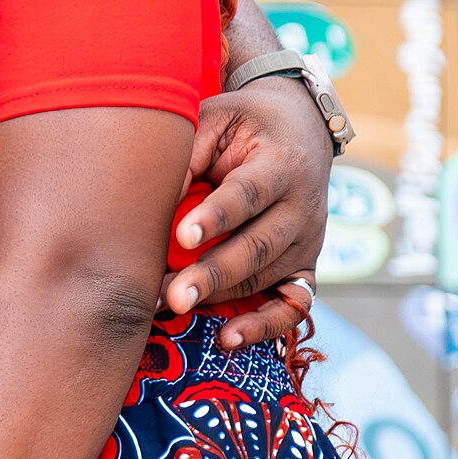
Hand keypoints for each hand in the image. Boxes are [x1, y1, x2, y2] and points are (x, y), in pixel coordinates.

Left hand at [164, 79, 330, 346]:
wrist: (300, 130)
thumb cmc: (244, 125)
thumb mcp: (216, 119)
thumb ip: (188, 152)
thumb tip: (150, 197)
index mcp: (280, 163)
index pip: (249, 193)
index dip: (217, 215)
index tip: (182, 235)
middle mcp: (302, 207)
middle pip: (258, 246)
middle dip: (213, 274)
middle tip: (171, 295)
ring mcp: (307, 241)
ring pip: (266, 278)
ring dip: (220, 298)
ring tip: (172, 308)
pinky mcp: (305, 267)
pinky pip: (292, 306)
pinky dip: (263, 327)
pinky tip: (227, 339)